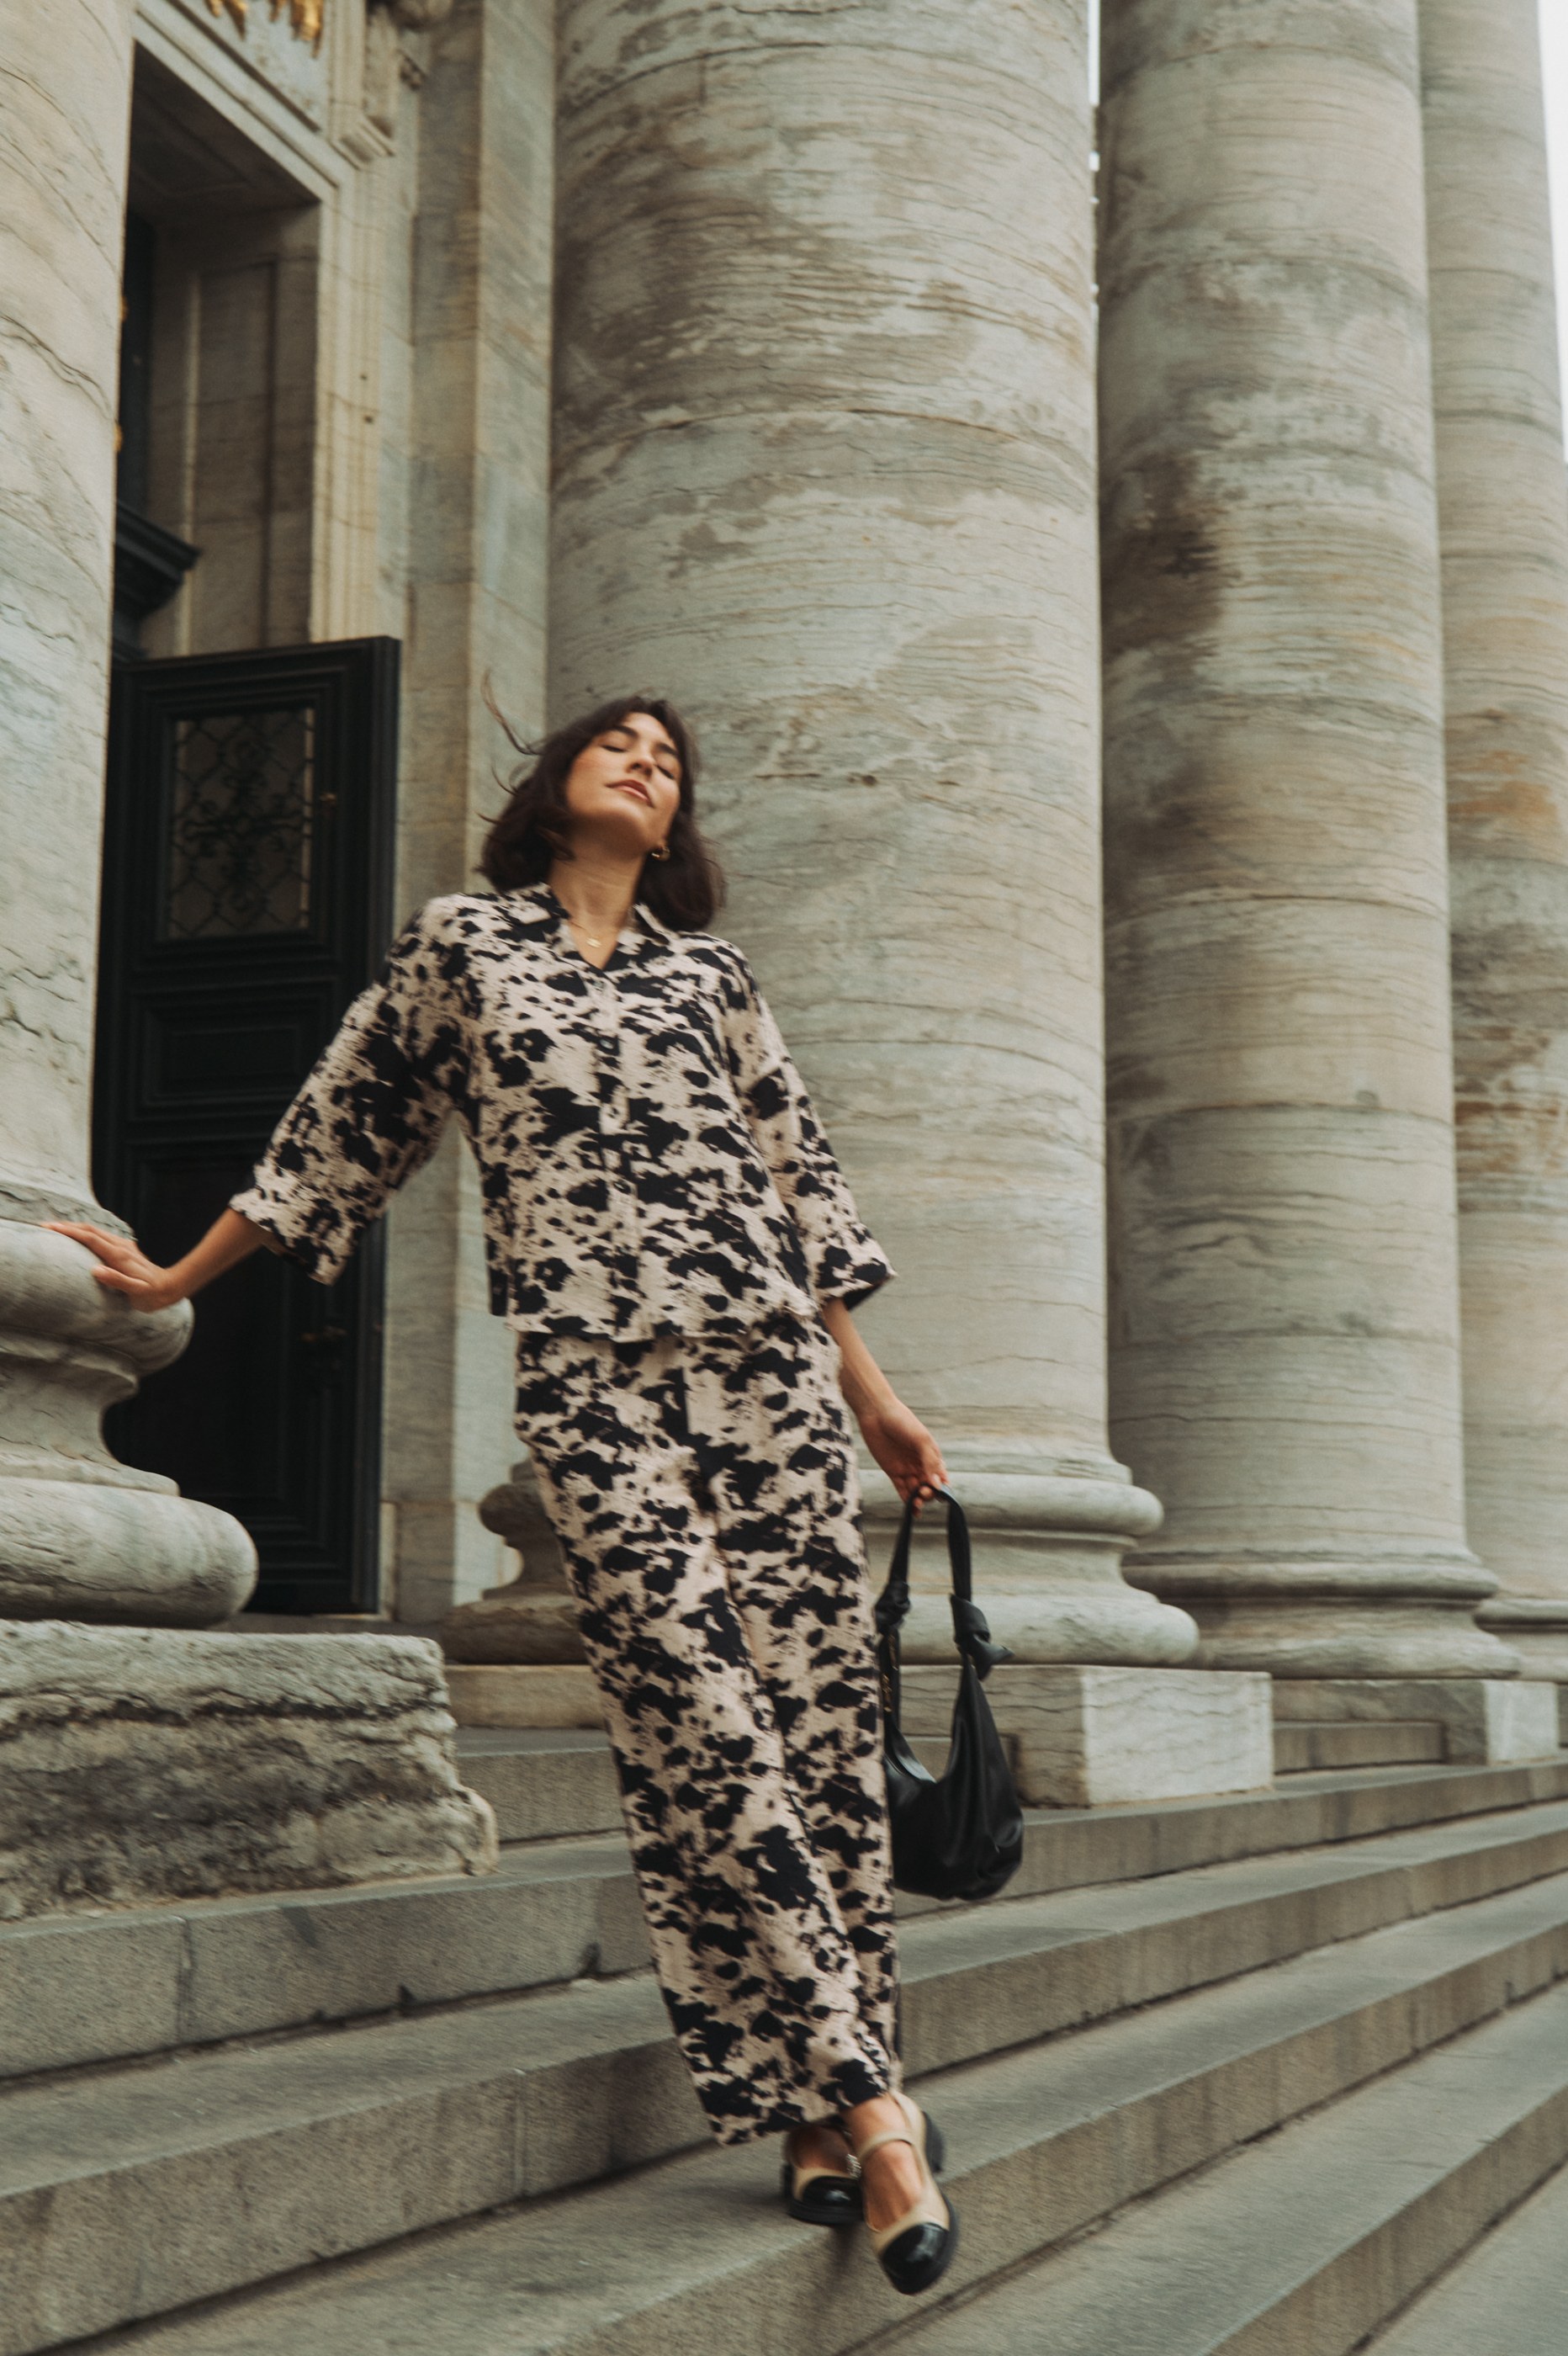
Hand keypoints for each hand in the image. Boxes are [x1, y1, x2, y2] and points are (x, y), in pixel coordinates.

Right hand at [42, 1222, 182, 1310]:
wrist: (170, 1287)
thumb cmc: (151, 1294)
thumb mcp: (136, 1291)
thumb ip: (117, 1281)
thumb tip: (95, 1270)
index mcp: (119, 1255)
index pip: (90, 1239)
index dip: (69, 1232)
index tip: (50, 1228)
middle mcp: (120, 1246)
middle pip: (90, 1230)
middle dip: (67, 1226)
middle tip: (44, 1225)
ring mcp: (122, 1246)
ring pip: (95, 1231)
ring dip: (74, 1227)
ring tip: (55, 1229)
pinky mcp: (124, 1249)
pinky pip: (100, 1237)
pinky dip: (84, 1234)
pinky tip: (77, 1237)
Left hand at [856, 1396, 947, 1506]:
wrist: (876, 1413)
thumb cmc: (902, 1422)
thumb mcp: (920, 1439)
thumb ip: (930, 1461)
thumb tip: (937, 1484)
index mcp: (932, 1455)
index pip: (941, 1476)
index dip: (942, 1487)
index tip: (940, 1493)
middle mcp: (921, 1463)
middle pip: (929, 1486)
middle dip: (929, 1493)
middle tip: (923, 1493)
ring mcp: (907, 1468)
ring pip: (917, 1490)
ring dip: (919, 1500)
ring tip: (917, 1504)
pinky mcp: (893, 1472)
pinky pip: (902, 1490)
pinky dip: (908, 1501)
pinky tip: (912, 1510)